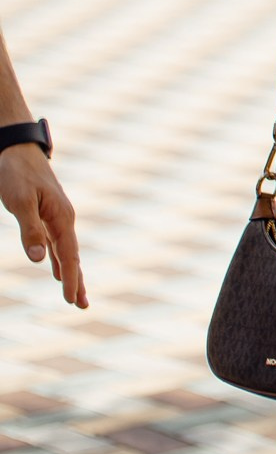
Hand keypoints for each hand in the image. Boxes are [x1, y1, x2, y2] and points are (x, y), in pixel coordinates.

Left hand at [0, 143, 83, 307]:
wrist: (15, 148)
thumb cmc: (16, 173)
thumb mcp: (20, 202)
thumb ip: (30, 230)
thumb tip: (40, 260)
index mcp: (62, 217)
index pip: (70, 255)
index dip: (72, 280)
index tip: (73, 301)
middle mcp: (64, 219)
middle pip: (73, 256)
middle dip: (77, 282)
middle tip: (82, 306)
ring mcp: (56, 217)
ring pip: (66, 252)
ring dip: (71, 273)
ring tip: (75, 294)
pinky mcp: (46, 215)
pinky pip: (57, 243)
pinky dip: (60, 259)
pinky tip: (59, 268)